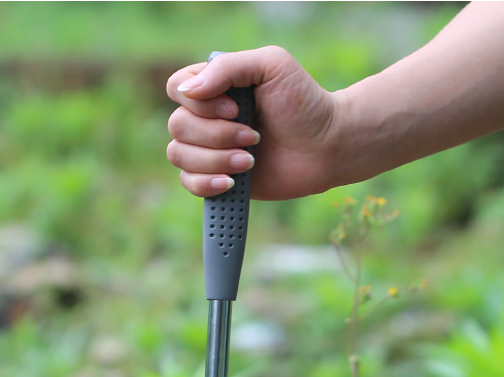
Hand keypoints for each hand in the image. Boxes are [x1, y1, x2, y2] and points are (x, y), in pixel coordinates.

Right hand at [166, 46, 338, 200]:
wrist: (326, 147)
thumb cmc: (304, 103)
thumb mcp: (272, 65)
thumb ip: (228, 67)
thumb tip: (188, 91)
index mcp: (215, 87)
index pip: (177, 88)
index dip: (199, 102)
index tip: (236, 107)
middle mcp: (206, 117)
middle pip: (177, 125)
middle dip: (217, 134)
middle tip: (255, 136)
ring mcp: (209, 149)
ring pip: (178, 155)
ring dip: (215, 159)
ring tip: (250, 161)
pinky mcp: (216, 177)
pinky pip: (188, 183)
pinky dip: (206, 183)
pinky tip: (232, 182)